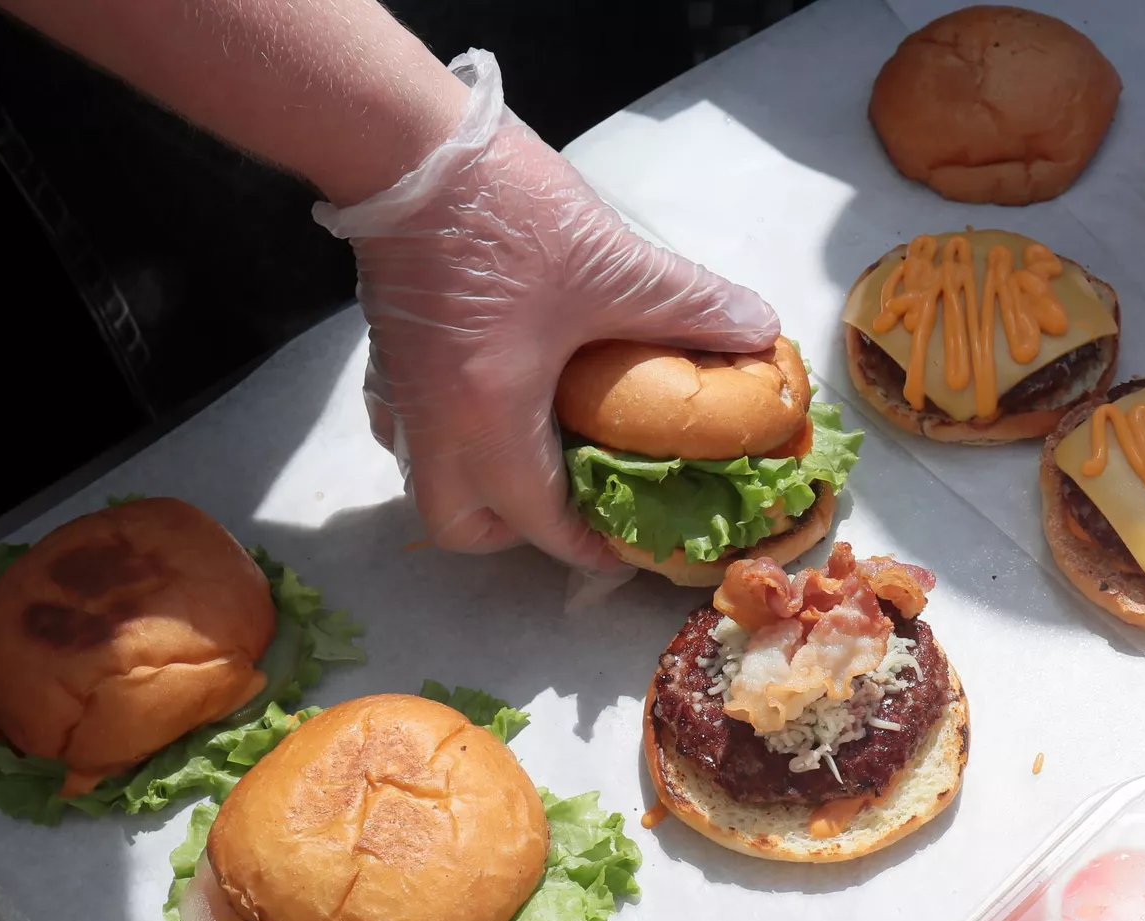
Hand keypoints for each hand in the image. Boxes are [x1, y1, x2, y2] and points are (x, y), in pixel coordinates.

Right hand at [315, 50, 778, 569]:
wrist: (404, 147)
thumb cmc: (505, 214)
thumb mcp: (613, 265)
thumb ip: (691, 307)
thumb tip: (757, 330)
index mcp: (489, 420)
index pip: (537, 522)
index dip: (589, 547)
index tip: (627, 548)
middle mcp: (434, 423)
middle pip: (460, 525)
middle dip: (516, 533)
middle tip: (571, 505)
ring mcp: (400, 389)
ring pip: (427, 478)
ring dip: (479, 487)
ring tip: (537, 456)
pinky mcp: (387, 352)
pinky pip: (411, 427)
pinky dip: (450, 435)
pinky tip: (492, 397)